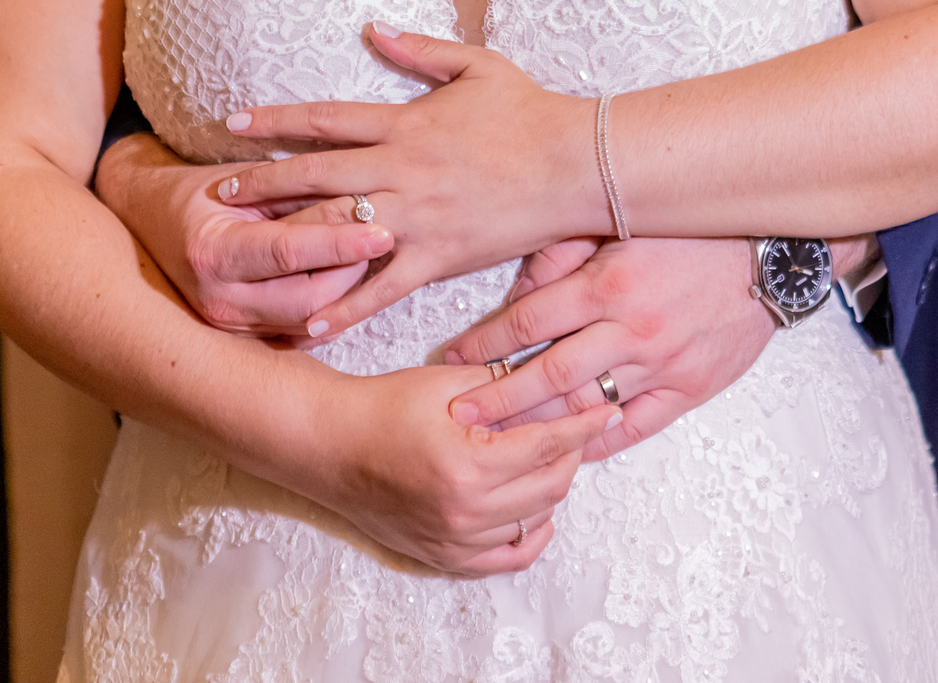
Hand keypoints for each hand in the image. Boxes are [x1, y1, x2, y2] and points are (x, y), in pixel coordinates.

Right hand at [94, 133, 393, 334]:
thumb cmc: (204, 190)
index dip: (339, 243)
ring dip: (346, 291)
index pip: (288, 252)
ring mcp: (230, 326)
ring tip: (370, 255)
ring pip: (309, 321)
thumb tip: (359, 201)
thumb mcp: (243, 179)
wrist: (149, 220)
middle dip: (352, 271)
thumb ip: (295, 194)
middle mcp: (218, 300)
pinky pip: (301, 331)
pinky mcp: (245, 338)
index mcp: (213, 251)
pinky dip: (331, 308)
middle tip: (384, 238)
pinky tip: (352, 282)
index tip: (383, 231)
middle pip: (307, 300)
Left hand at [213, 27, 596, 334]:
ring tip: (245, 253)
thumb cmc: (530, 111)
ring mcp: (416, 216)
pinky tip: (308, 323)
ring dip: (286, 241)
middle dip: (263, 183)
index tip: (233, 123)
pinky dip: (343, 306)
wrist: (575, 165)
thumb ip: (419, 49)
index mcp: (406, 123)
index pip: (326, 119)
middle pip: (316, 176)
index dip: (275, 121)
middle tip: (218, 194)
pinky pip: (382, 287)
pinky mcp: (438, 256)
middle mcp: (401, 170)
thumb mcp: (476, 66)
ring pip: (337, 231)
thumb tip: (372, 27)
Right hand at [324, 363, 621, 575]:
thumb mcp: (450, 380)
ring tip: (550, 455)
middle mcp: (466, 512)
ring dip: (552, 487)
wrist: (332, 444)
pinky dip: (530, 534)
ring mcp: (455, 540)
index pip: (549, 445)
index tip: (605, 408)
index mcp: (469, 464)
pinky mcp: (444, 556)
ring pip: (535, 518)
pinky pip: (506, 558)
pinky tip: (537, 510)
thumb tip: (557, 383)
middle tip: (575, 425)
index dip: (582, 424)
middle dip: (571, 452)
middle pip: (551, 485)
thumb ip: (506, 384)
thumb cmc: (386, 405)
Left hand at [443, 235, 777, 461]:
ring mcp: (662, 363)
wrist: (768, 253)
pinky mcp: (690, 387)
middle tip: (455, 416)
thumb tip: (518, 291)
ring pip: (585, 406)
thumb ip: (564, 253)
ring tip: (498, 439)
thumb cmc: (689, 231)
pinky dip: (598, 441)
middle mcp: (631, 328)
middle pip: (546, 374)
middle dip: (495, 397)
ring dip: (537, 425)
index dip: (485, 343)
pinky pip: (635, 425)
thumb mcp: (620, 222)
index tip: (453, 358)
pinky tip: (567, 451)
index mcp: (608, 282)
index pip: (529, 321)